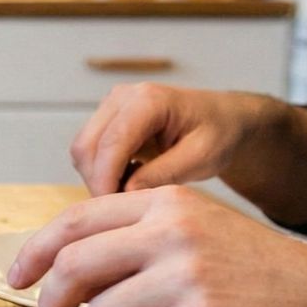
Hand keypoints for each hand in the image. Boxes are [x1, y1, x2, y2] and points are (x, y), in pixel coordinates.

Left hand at [8, 186, 306, 306]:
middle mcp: (172, 231)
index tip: (18, 278)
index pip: (73, 221)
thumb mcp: (197, 229)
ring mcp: (188, 275)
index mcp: (164, 203)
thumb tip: (64, 269)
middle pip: (73, 267)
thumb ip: (135, 238)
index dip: (34, 252)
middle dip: (52, 305)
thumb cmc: (256, 274)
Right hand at [70, 83, 272, 195]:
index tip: (113, 209)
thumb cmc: (219, 135)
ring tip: (131, 192)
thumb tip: (125, 192)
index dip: (105, 180)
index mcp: (149, 100)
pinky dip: (101, 172)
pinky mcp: (106, 119)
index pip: (111, 143)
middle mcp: (122, 97)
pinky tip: (129, 179)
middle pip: (87, 146)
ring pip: (82, 150)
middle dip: (98, 182)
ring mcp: (110, 106)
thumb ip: (164, 174)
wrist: (223, 120)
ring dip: (98, 178)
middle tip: (123, 208)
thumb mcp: (201, 158)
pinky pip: (89, 151)